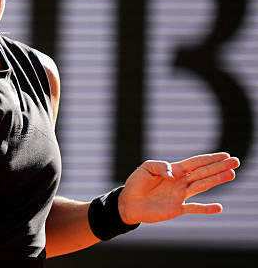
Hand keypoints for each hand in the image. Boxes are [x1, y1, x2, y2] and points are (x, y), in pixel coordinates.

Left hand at [118, 152, 239, 224]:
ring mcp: (180, 195)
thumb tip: (173, 174)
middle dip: (219, 167)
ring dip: (217, 181)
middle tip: (236, 161)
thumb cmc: (136, 183)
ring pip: (202, 186)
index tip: (225, 155)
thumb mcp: (145, 168)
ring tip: (232, 175)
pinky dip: (206, 209)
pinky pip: (194, 209)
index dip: (209, 159)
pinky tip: (218, 207)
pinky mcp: (177, 208)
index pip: (195, 163)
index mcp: (174, 170)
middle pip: (203, 173)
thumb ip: (160, 166)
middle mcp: (180, 182)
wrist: (129, 202)